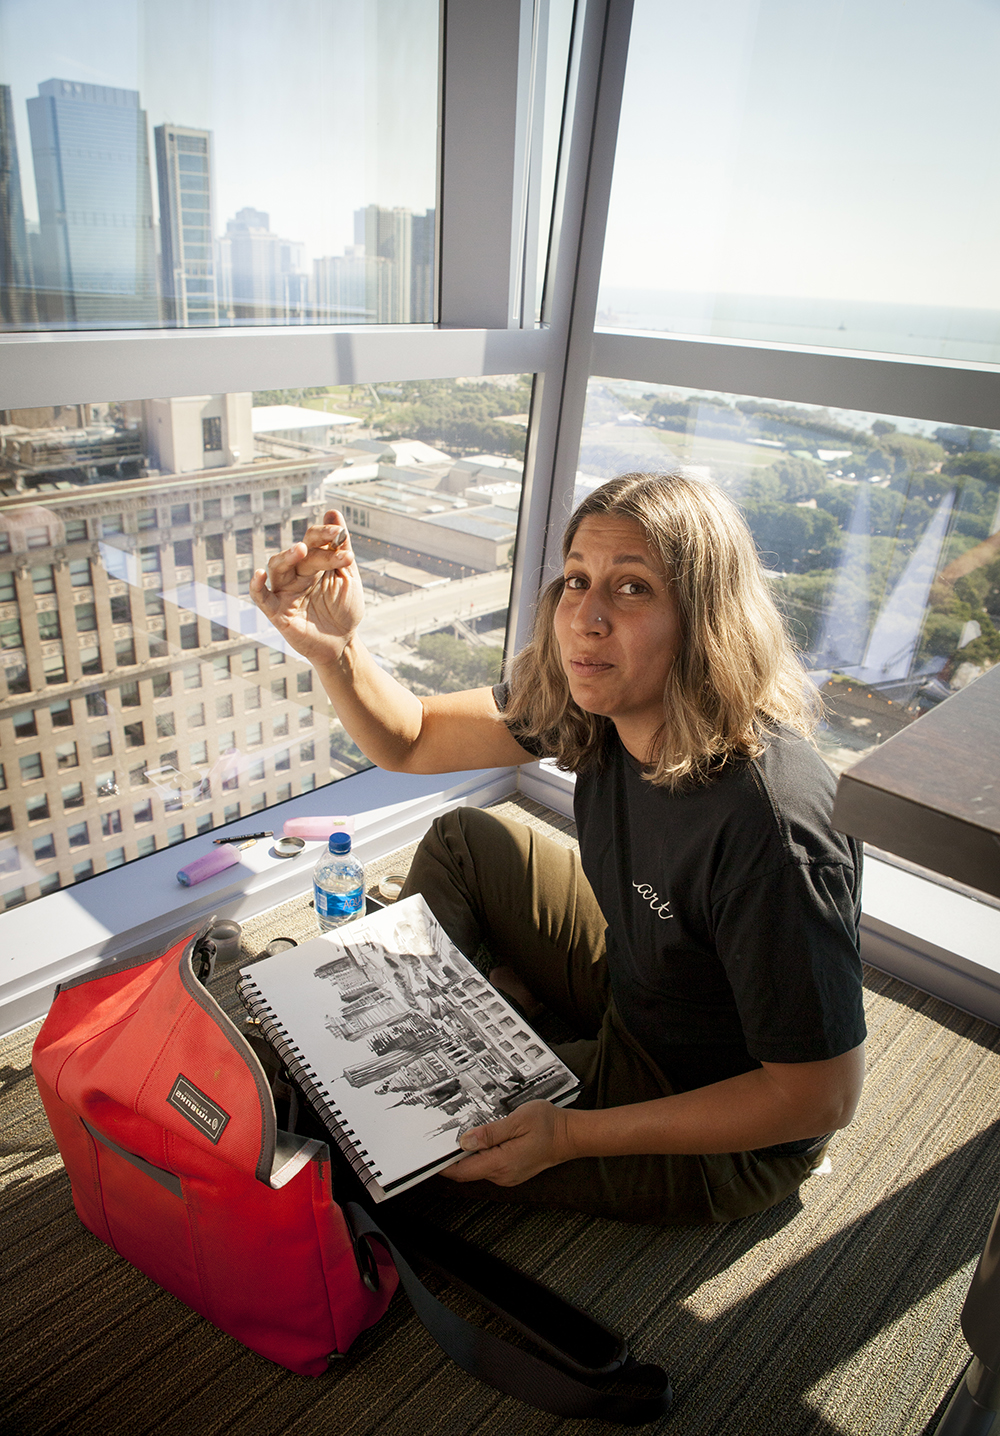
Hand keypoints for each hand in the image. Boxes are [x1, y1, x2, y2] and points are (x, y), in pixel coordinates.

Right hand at [249, 510, 363, 664]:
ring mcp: (285, 591)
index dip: (325, 533)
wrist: (343, 643)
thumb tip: (333, 511)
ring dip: (287, 556)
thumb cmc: (344, 609)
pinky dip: (257, 586)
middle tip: (341, 552)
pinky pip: (262, 597)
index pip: (313, 540)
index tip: (341, 533)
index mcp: (313, 562)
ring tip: (302, 550)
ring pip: (277, 566)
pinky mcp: (277, 611)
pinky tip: (259, 574)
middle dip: (320, 551)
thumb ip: (340, 546)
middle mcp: (296, 573)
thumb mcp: (347, 576)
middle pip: (301, 553)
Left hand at [441, 1101, 573, 1186]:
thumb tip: (465, 1141)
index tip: (430, 1154)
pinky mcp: (512, 1171)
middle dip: (454, 1156)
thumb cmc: (548, 1125)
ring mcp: (508, 1175)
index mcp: (501, 1163)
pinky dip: (480, 1155)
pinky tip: (482, 1139)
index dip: (443, 1164)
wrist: (570, 1135)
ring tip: (465, 1132)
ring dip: (468, 1154)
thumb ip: (489, 1133)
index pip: (462, 1170)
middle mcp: (503, 1175)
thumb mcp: (517, 1120)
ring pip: (477, 1168)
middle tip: (444, 1135)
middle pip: (467, 1171)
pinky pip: (488, 1166)